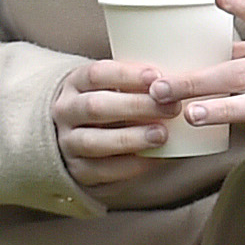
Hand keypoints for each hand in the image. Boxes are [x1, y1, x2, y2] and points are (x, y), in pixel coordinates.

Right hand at [54, 57, 183, 187]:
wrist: (80, 138)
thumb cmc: (112, 104)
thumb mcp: (117, 86)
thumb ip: (139, 84)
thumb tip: (179, 81)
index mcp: (75, 84)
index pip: (96, 74)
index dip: (127, 75)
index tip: (157, 76)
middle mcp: (66, 112)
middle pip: (95, 107)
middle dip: (135, 107)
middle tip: (171, 108)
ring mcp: (68, 142)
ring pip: (93, 141)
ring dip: (130, 138)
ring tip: (162, 135)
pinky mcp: (78, 170)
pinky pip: (102, 170)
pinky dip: (131, 165)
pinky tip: (156, 158)